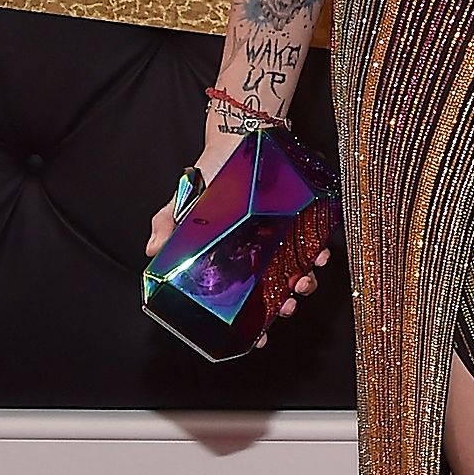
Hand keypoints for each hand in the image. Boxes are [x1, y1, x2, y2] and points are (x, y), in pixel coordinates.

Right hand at [143, 140, 331, 349]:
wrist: (238, 135)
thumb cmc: (210, 172)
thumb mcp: (184, 196)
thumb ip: (168, 221)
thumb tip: (154, 249)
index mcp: (227, 258)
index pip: (238, 299)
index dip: (249, 323)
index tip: (259, 339)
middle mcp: (253, 252)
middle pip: (270, 290)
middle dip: (280, 304)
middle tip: (286, 306)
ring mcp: (276, 237)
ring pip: (294, 270)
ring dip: (302, 282)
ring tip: (303, 282)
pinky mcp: (296, 218)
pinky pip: (310, 240)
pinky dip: (317, 249)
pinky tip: (319, 252)